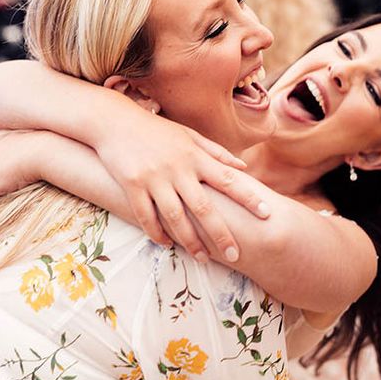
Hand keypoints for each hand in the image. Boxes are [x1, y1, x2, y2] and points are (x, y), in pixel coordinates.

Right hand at [94, 113, 270, 262]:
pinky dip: (157, 233)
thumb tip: (243, 169)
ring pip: (176, 217)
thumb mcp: (189, 135)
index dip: (248, 197)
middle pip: (204, 207)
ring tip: (203, 258)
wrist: (114, 121)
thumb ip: (217, 153)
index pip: (228, 180)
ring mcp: (154, 179)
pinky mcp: (132, 186)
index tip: (266, 214)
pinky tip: (167, 243)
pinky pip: (146, 216)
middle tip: (236, 255)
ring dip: (190, 241)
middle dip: (221, 234)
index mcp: (195, 156)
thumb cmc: (156, 130)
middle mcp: (177, 169)